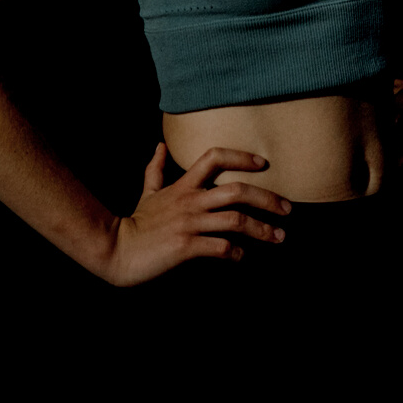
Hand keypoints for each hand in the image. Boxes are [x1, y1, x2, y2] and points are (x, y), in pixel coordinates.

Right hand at [104, 144, 290, 287]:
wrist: (116, 250)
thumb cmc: (136, 223)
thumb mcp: (148, 191)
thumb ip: (156, 169)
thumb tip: (159, 145)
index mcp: (183, 185)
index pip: (215, 157)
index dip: (241, 156)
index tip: (263, 163)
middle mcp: (190, 201)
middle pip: (237, 190)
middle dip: (267, 198)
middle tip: (287, 208)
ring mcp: (189, 224)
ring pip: (235, 220)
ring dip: (262, 229)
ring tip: (278, 237)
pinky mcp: (186, 247)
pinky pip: (220, 247)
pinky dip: (237, 253)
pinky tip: (243, 257)